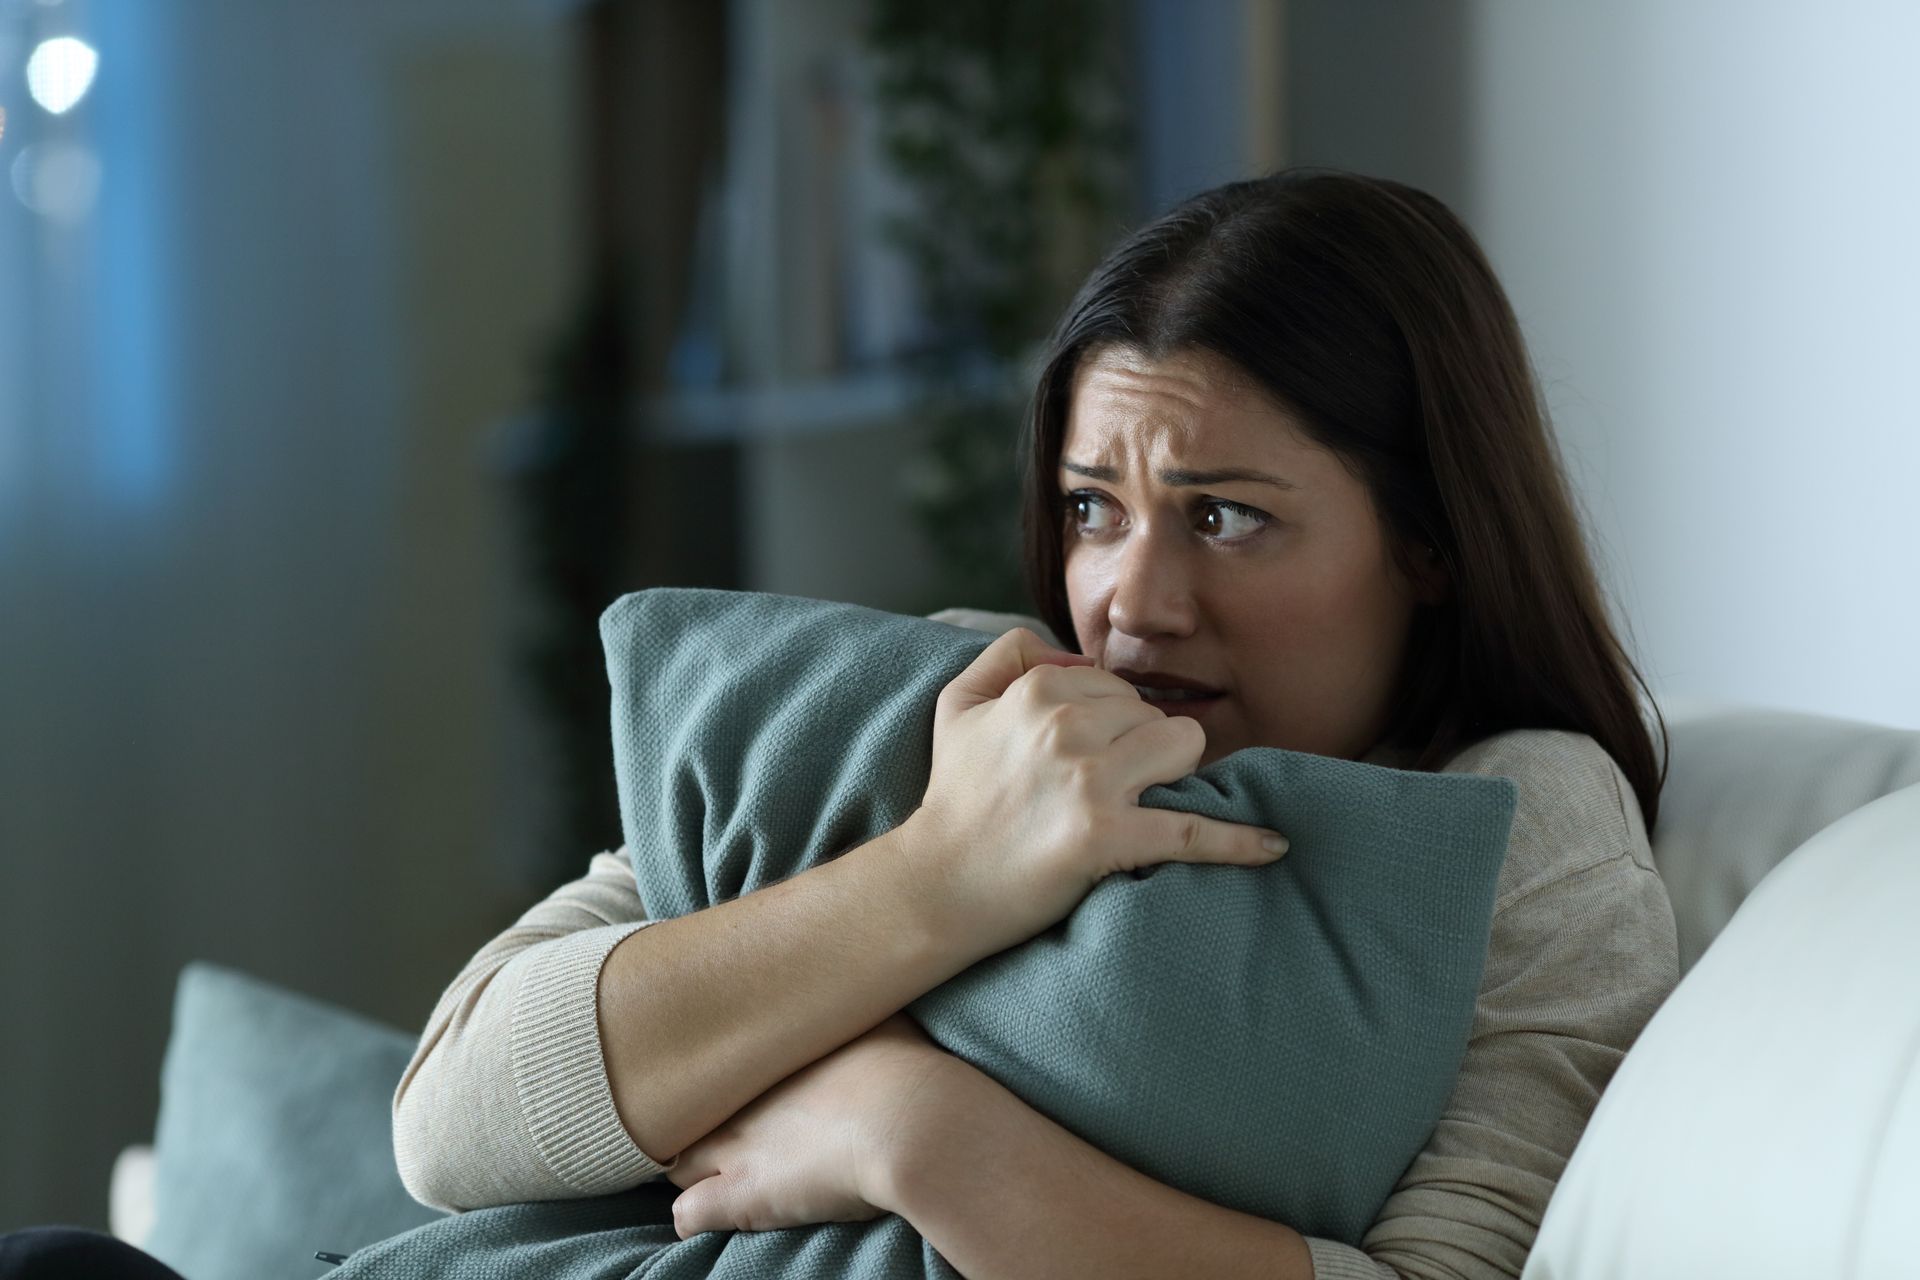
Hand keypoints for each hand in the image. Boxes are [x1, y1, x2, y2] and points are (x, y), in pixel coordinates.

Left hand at [665, 1012, 949, 1235]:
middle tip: (734, 1131)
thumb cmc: (902, 1064)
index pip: (717, 1062)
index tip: (749, 1088)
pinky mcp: (740, 1195)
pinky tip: (713, 1216)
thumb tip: (859, 991)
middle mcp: (741, 1095)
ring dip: (695, 1168)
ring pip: (678, 1160)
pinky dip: (695, 1217)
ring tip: (719, 1176)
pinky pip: (687, 1213)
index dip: (730, 1080)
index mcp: (770, 1052)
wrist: (908, 1121)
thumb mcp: (875, 1016)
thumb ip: (851, 1011)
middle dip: (704, 1122)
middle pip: (690, 1109)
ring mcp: (734, 1145)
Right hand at [899, 627, 1289, 958]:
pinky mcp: (1106, 836)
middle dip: (1145, 748)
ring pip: (1183, 749)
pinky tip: (1272, 846)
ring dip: (1175, 774)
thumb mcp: (957, 703)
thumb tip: (1071, 650)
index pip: (1120, 686)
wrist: (936, 885)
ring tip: (1147, 802)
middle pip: (1156, 715)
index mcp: (1038, 689)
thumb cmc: (953, 797)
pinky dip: (1237, 841)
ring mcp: (1089, 781)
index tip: (1098, 756)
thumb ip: (1007, 652)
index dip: (1116, 722)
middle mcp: (1066, 725)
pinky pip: (1193, 831)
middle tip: (1113, 787)